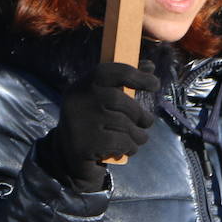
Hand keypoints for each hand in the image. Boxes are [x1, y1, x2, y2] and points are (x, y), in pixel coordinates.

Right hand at [38, 61, 158, 191]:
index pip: (111, 72)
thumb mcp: (102, 97)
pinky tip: (129, 149)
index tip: (155, 84)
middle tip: (147, 122)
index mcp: (82, 85)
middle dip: (139, 113)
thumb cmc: (92, 119)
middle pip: (119, 100)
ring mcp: (79, 124)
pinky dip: (130, 146)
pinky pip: (120, 142)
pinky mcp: (84, 146)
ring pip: (123, 124)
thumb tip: (149, 67)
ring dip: (138, 134)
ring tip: (140, 138)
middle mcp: (78, 101)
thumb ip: (124, 80)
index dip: (137, 76)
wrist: (67, 155)